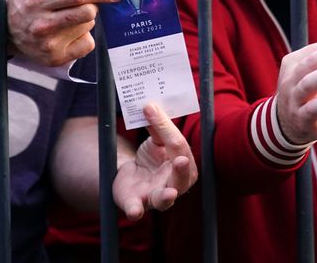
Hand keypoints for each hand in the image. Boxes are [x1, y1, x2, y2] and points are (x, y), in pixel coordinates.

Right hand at [5, 0, 121, 66]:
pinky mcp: (54, 59)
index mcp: (38, 1)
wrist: (5, 28)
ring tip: (66, 19)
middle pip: (88, 13)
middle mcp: (42, 25)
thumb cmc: (31, 1)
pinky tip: (68, 34)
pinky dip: (84, 37)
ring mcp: (48, 45)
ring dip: (85, 20)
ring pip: (88, 27)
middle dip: (94, 5)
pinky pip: (87, 44)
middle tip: (86, 3)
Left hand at [113, 104, 197, 220]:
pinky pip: (136, 209)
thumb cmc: (152, 158)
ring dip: (166, 196)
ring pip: (163, 200)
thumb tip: (149, 105)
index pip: (178, 147)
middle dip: (181, 171)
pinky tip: (134, 211)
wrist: (132, 178)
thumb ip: (156, 127)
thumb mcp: (155, 141)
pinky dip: (135, 210)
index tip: (150, 108)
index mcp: (184, 166)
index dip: (166, 129)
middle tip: (181, 160)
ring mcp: (155, 197)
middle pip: (181, 179)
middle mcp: (174, 185)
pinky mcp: (135, 203)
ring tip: (170, 193)